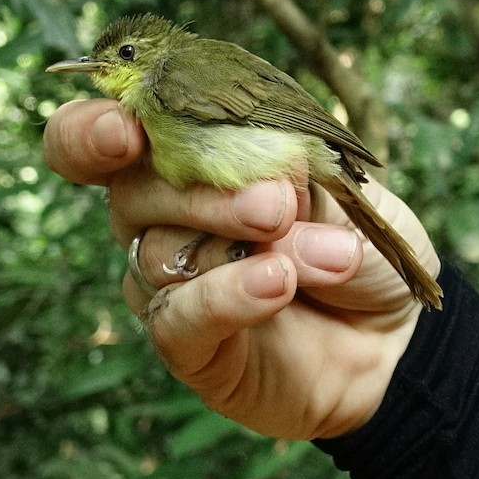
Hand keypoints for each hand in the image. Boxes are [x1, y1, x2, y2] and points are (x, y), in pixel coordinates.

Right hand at [43, 100, 439, 439]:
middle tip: (276, 202)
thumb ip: (294, 173)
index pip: (93, 139)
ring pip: (157, 252)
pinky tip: (276, 284)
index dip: (88, 132)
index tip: (126, 131)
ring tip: (327, 254)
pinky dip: (227, 295)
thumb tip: (268, 172)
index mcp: (176, 160)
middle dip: (200, 190)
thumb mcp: (339, 188)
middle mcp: (157, 220)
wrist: (391, 334)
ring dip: (240, 244)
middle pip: (129, 192)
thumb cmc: (351, 241)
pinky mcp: (187, 347)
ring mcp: (168, 285)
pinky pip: (178, 318)